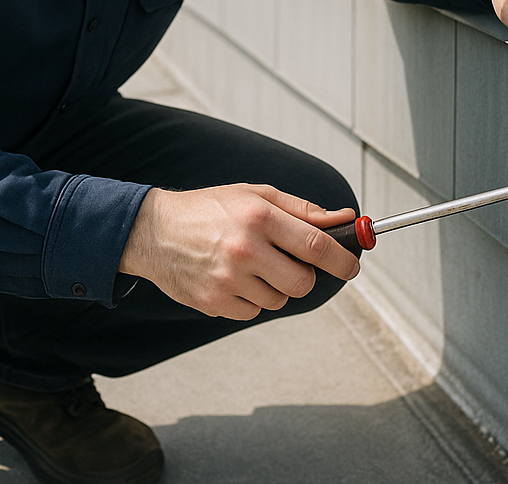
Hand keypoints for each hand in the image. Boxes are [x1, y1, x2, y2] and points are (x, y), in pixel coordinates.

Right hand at [118, 183, 359, 319]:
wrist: (154, 232)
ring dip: (275, 287)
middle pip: (302, 282)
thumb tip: (343, 219)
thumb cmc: (209, 209)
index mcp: (260, 217)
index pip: (316, 246)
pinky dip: (251, 299)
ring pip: (279, 300)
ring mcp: (229, 280)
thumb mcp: (255, 195)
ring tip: (251, 265)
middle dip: (305, 276)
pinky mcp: (215, 303)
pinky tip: (232, 278)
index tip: (353, 266)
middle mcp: (245, 250)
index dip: (343, 260)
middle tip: (290, 262)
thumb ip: (302, 210)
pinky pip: (254, 312)